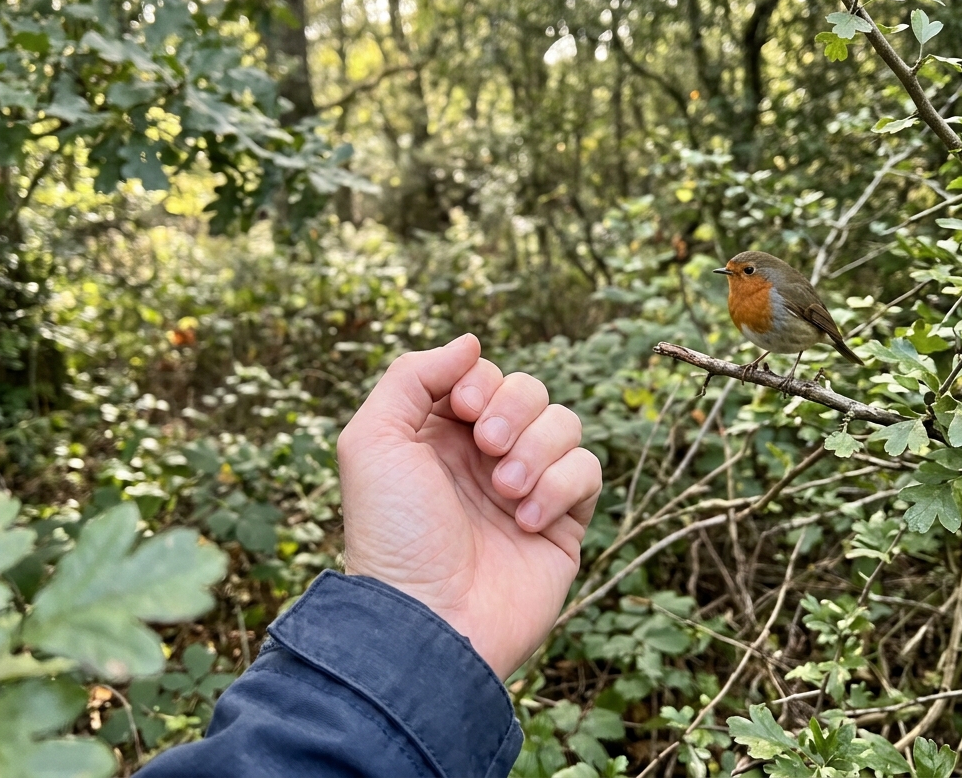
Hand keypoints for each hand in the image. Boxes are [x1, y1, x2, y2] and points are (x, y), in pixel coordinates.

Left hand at [337, 334, 601, 678]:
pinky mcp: (563, 521)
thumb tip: (470, 341)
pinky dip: (562, 485)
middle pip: (528, 390)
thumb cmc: (394, 534)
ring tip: (505, 492)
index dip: (480, 381)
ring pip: (564, 423)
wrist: (430, 620)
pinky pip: (588, 468)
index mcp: (438, 434)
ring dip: (537, 449)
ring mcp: (525, 488)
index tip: (462, 409)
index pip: (482, 374)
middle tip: (487, 449)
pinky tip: (528, 520)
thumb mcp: (373, 440)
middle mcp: (483, 457)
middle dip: (512, 410)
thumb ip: (412, 375)